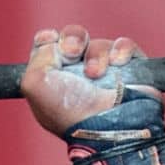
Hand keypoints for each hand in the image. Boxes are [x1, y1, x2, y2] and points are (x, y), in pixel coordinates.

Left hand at [19, 24, 153, 135]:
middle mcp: (77, 77)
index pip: (46, 47)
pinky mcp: (130, 72)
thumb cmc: (71, 111)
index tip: (50, 41)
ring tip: (95, 74)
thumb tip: (56, 42)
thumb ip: (38, 55)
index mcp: (52, 82)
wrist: (110, 126)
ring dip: (96, 54)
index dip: (48, 39)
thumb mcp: (34, 84)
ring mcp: (104, 74)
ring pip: (98, 43)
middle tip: (72, 53)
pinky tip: (117, 63)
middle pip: (73, 38)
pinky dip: (121, 50)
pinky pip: (124, 46)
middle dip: (72, 39)